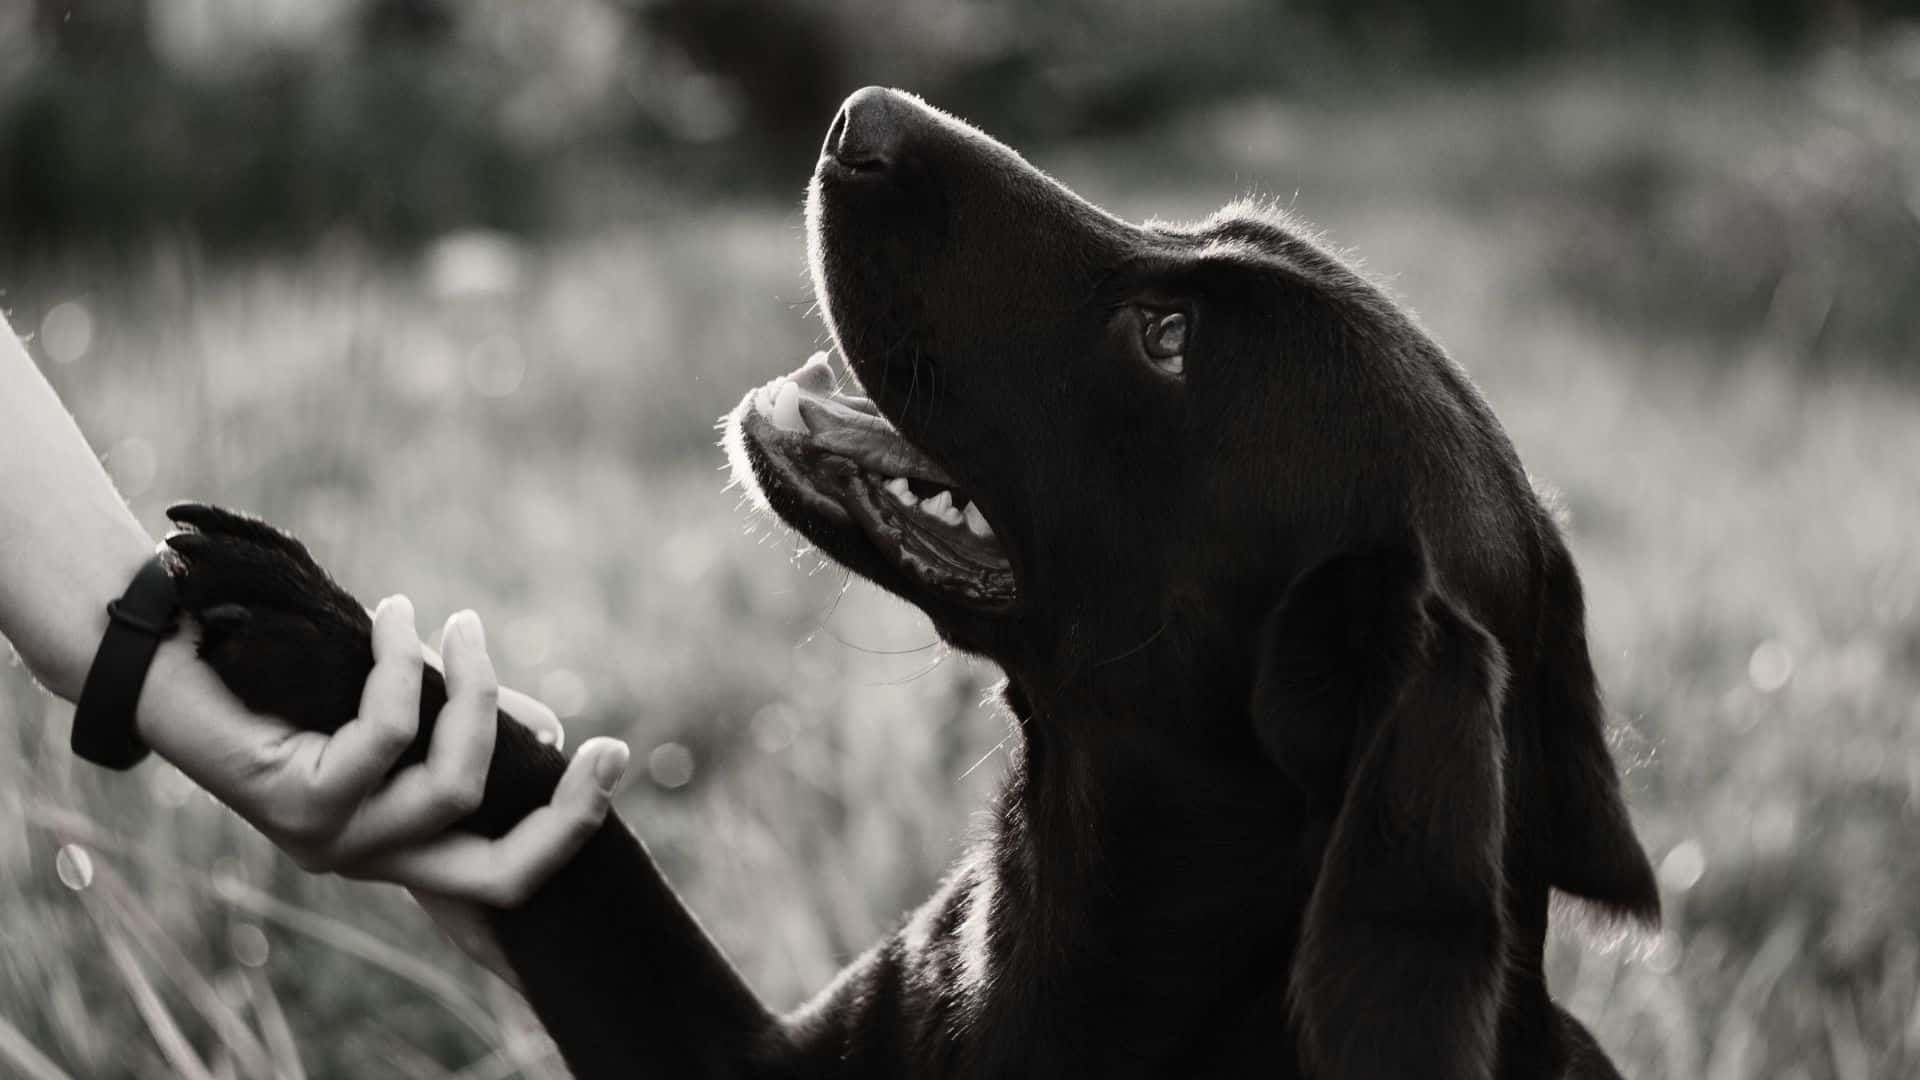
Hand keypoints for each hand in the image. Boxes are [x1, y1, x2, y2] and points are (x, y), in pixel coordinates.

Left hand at [136, 596, 629, 977]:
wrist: (163, 655)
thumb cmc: (281, 671)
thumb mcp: (391, 699)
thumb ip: (461, 718)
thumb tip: (544, 731)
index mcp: (397, 845)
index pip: (503, 876)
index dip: (571, 828)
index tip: (613, 754)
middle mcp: (369, 859)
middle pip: (499, 875)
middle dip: (565, 812)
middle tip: (605, 745)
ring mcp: (331, 842)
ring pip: (451, 789)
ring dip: (471, 690)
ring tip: (457, 623)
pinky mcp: (293, 804)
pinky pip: (384, 737)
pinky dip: (400, 668)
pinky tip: (392, 617)